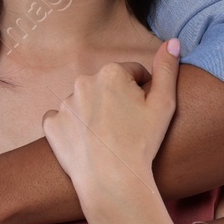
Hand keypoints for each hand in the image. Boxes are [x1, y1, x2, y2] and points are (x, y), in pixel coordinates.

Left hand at [41, 39, 179, 195]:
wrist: (112, 181)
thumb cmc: (142, 144)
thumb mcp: (164, 104)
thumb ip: (167, 69)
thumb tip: (172, 41)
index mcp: (111, 73)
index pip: (131, 74)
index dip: (141, 93)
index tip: (143, 114)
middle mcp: (83, 81)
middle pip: (105, 87)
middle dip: (116, 101)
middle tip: (126, 128)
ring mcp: (64, 103)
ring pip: (84, 103)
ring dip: (94, 114)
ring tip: (107, 138)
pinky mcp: (51, 124)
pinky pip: (63, 120)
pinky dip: (72, 129)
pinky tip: (86, 143)